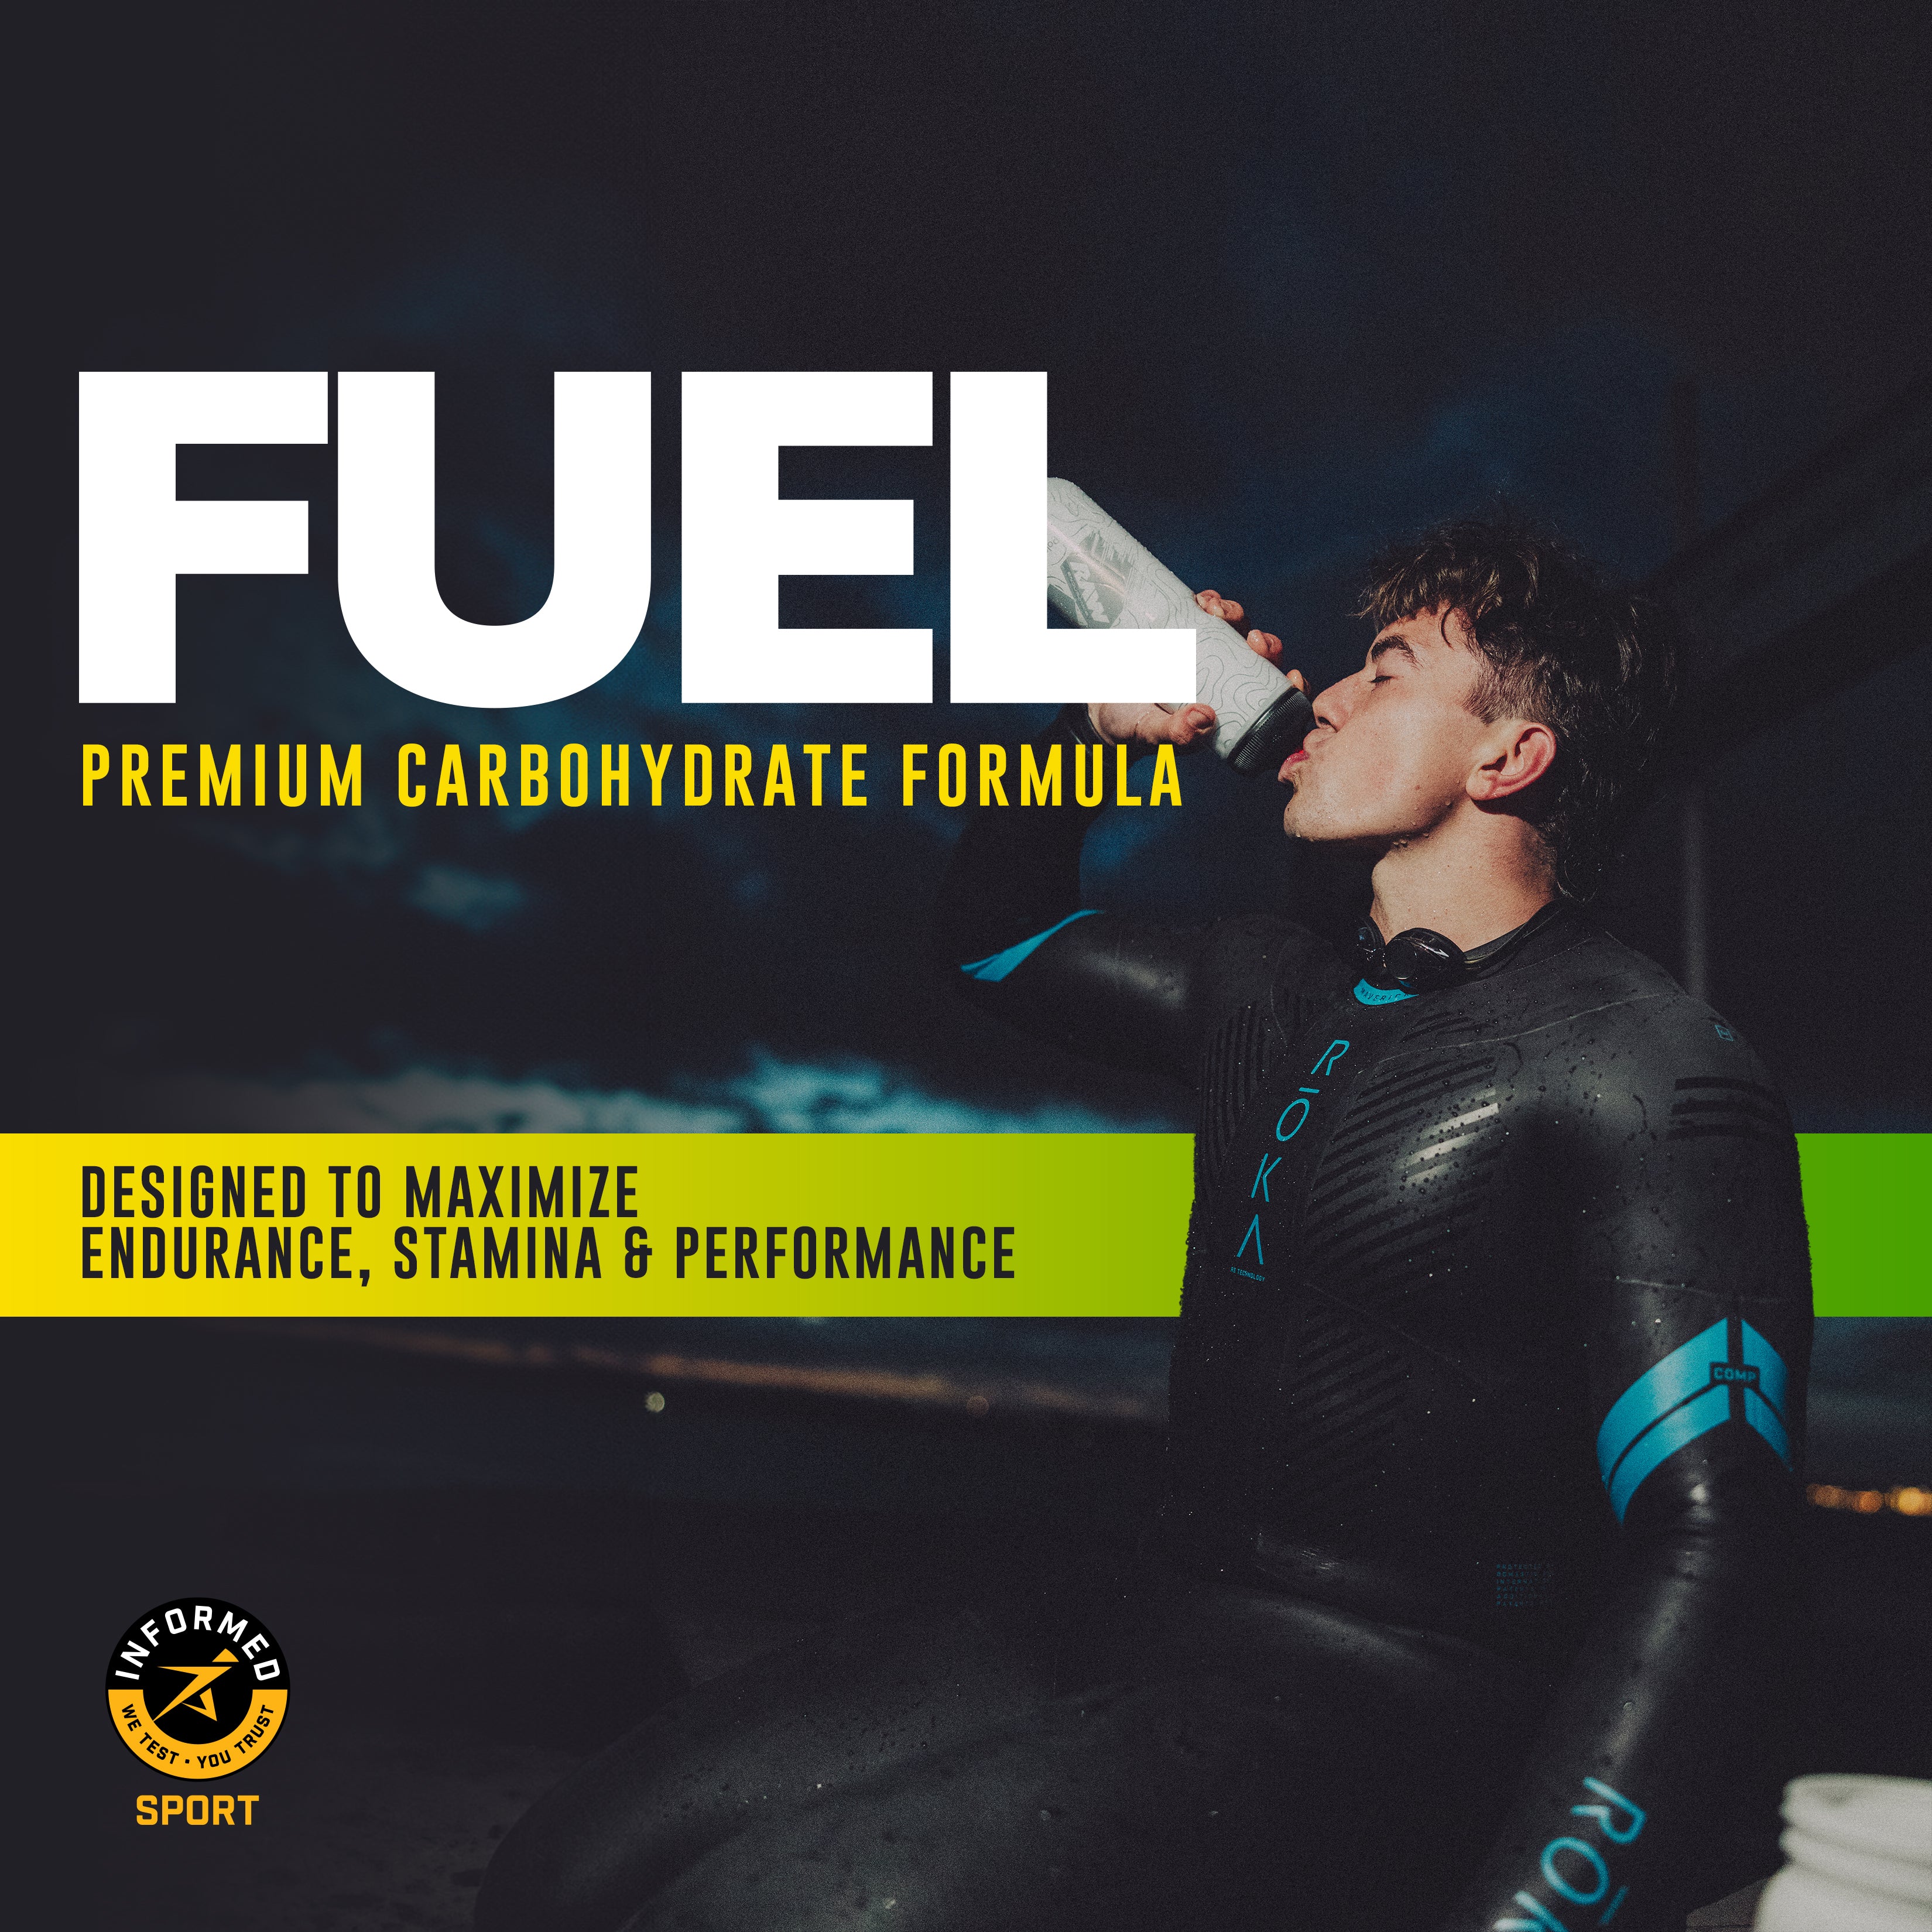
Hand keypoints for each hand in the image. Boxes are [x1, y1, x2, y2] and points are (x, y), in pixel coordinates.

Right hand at [1088, 592, 1299, 747]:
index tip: (1294, 676)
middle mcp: (1222, 683)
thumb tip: (1204, 720)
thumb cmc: (1128, 729)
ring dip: (1236, 616)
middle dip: (1265, 644)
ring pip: (1237, 632)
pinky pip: (1208, 615)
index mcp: (1226, 713)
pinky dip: (1211, 604)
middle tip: (1253, 638)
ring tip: (1216, 610)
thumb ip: (1174, 733)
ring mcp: (1207, 656)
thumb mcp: (1150, 733)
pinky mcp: (1186, 635)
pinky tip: (1204, 601)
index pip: (1271, 702)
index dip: (1291, 690)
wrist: (1097, 705)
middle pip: (1259, 661)